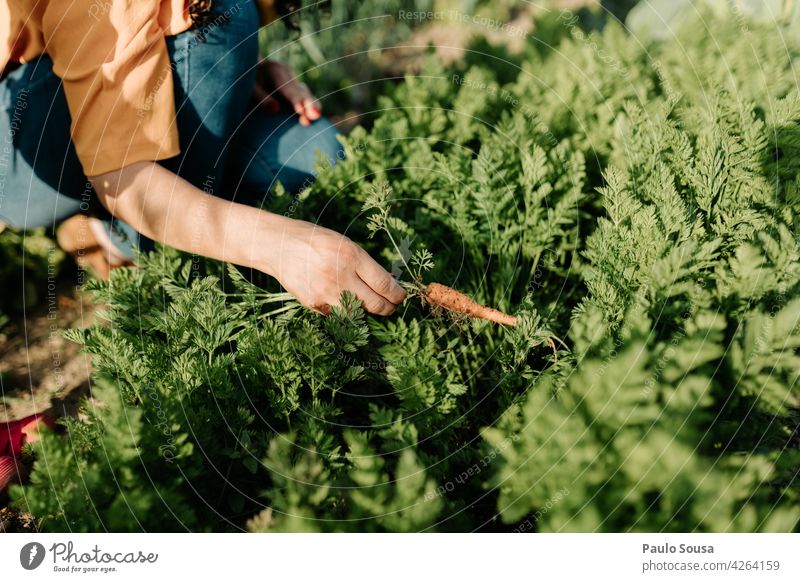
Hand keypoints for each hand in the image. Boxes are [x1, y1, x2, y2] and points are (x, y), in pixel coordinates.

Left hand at [254, 60, 320, 125]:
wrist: (248, 68)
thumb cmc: (247, 81)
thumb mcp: (250, 88)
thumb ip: (262, 98)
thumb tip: (276, 109)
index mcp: (274, 70)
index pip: (286, 87)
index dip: (294, 99)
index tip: (300, 110)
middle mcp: (286, 73)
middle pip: (300, 89)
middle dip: (308, 103)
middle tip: (315, 114)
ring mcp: (292, 79)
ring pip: (305, 92)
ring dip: (313, 105)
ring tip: (317, 116)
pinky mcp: (295, 86)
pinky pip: (305, 96)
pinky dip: (311, 105)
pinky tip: (317, 115)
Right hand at [265, 218, 405, 315]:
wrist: (279, 246)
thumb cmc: (316, 241)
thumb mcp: (345, 244)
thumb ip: (366, 265)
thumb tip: (389, 285)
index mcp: (351, 256)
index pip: (384, 285)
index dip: (397, 295)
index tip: (401, 297)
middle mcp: (340, 276)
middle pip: (375, 305)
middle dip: (388, 308)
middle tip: (391, 306)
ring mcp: (325, 293)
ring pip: (358, 314)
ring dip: (366, 311)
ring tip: (367, 303)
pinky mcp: (314, 304)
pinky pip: (337, 314)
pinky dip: (343, 310)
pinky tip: (341, 299)